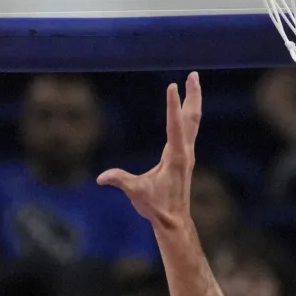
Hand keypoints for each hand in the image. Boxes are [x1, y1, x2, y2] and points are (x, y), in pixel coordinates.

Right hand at [98, 72, 201, 229]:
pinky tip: (187, 108)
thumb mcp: (136, 192)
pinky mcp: (185, 155)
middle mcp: (185, 151)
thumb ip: (120, 181)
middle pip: (192, 117)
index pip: (175, 124)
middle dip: (193, 95)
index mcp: (176, 156)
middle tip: (193, 74)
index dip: (173, 105)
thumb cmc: (156, 206)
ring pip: (193, 120)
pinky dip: (188, 113)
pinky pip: (189, 128)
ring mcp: (187, 152)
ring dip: (193, 100)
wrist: (174, 220)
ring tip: (193, 81)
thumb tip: (101, 177)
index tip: (172, 85)